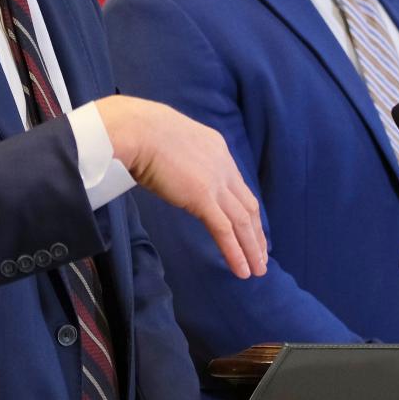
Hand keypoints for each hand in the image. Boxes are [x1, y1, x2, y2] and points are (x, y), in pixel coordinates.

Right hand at [97, 95, 266, 278]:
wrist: (137, 129)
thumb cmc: (143, 131)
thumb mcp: (175, 140)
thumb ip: (183, 156)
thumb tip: (175, 169)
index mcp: (217, 149)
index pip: (238, 186)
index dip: (246, 210)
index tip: (251, 227)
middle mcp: (223, 165)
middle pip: (248, 205)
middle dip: (256, 233)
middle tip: (261, 256)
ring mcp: (215, 182)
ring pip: (241, 221)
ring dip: (251, 248)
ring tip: (256, 270)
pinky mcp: (202, 197)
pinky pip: (224, 230)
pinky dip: (235, 251)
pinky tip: (241, 269)